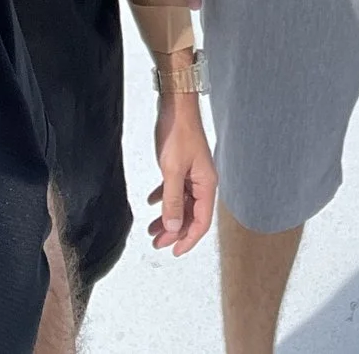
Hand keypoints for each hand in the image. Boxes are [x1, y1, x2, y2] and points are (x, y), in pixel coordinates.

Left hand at [147, 90, 216, 253]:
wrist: (176, 106)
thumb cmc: (179, 132)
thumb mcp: (172, 170)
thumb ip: (173, 201)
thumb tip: (174, 227)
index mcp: (206, 184)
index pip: (201, 222)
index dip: (188, 239)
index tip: (174, 251)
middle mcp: (203, 182)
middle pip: (191, 215)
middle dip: (174, 231)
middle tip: (156, 242)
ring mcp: (193, 174)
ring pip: (182, 204)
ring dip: (168, 217)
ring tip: (152, 228)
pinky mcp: (183, 166)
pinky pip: (175, 189)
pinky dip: (164, 198)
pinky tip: (152, 202)